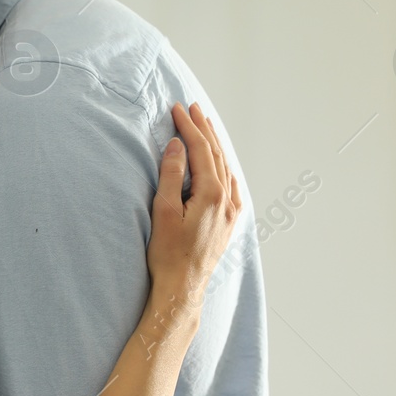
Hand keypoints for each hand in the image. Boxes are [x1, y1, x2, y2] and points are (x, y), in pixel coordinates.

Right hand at [146, 102, 241, 301]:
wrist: (182, 287)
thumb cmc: (168, 253)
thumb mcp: (164, 211)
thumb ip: (171, 175)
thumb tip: (176, 146)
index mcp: (212, 194)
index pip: (201, 150)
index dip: (189, 127)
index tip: (177, 109)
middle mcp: (227, 200)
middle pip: (217, 155)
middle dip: (203, 129)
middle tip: (191, 108)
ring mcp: (231, 212)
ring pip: (225, 168)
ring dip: (214, 145)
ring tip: (204, 127)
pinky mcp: (229, 222)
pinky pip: (230, 184)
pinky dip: (223, 166)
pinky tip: (219, 164)